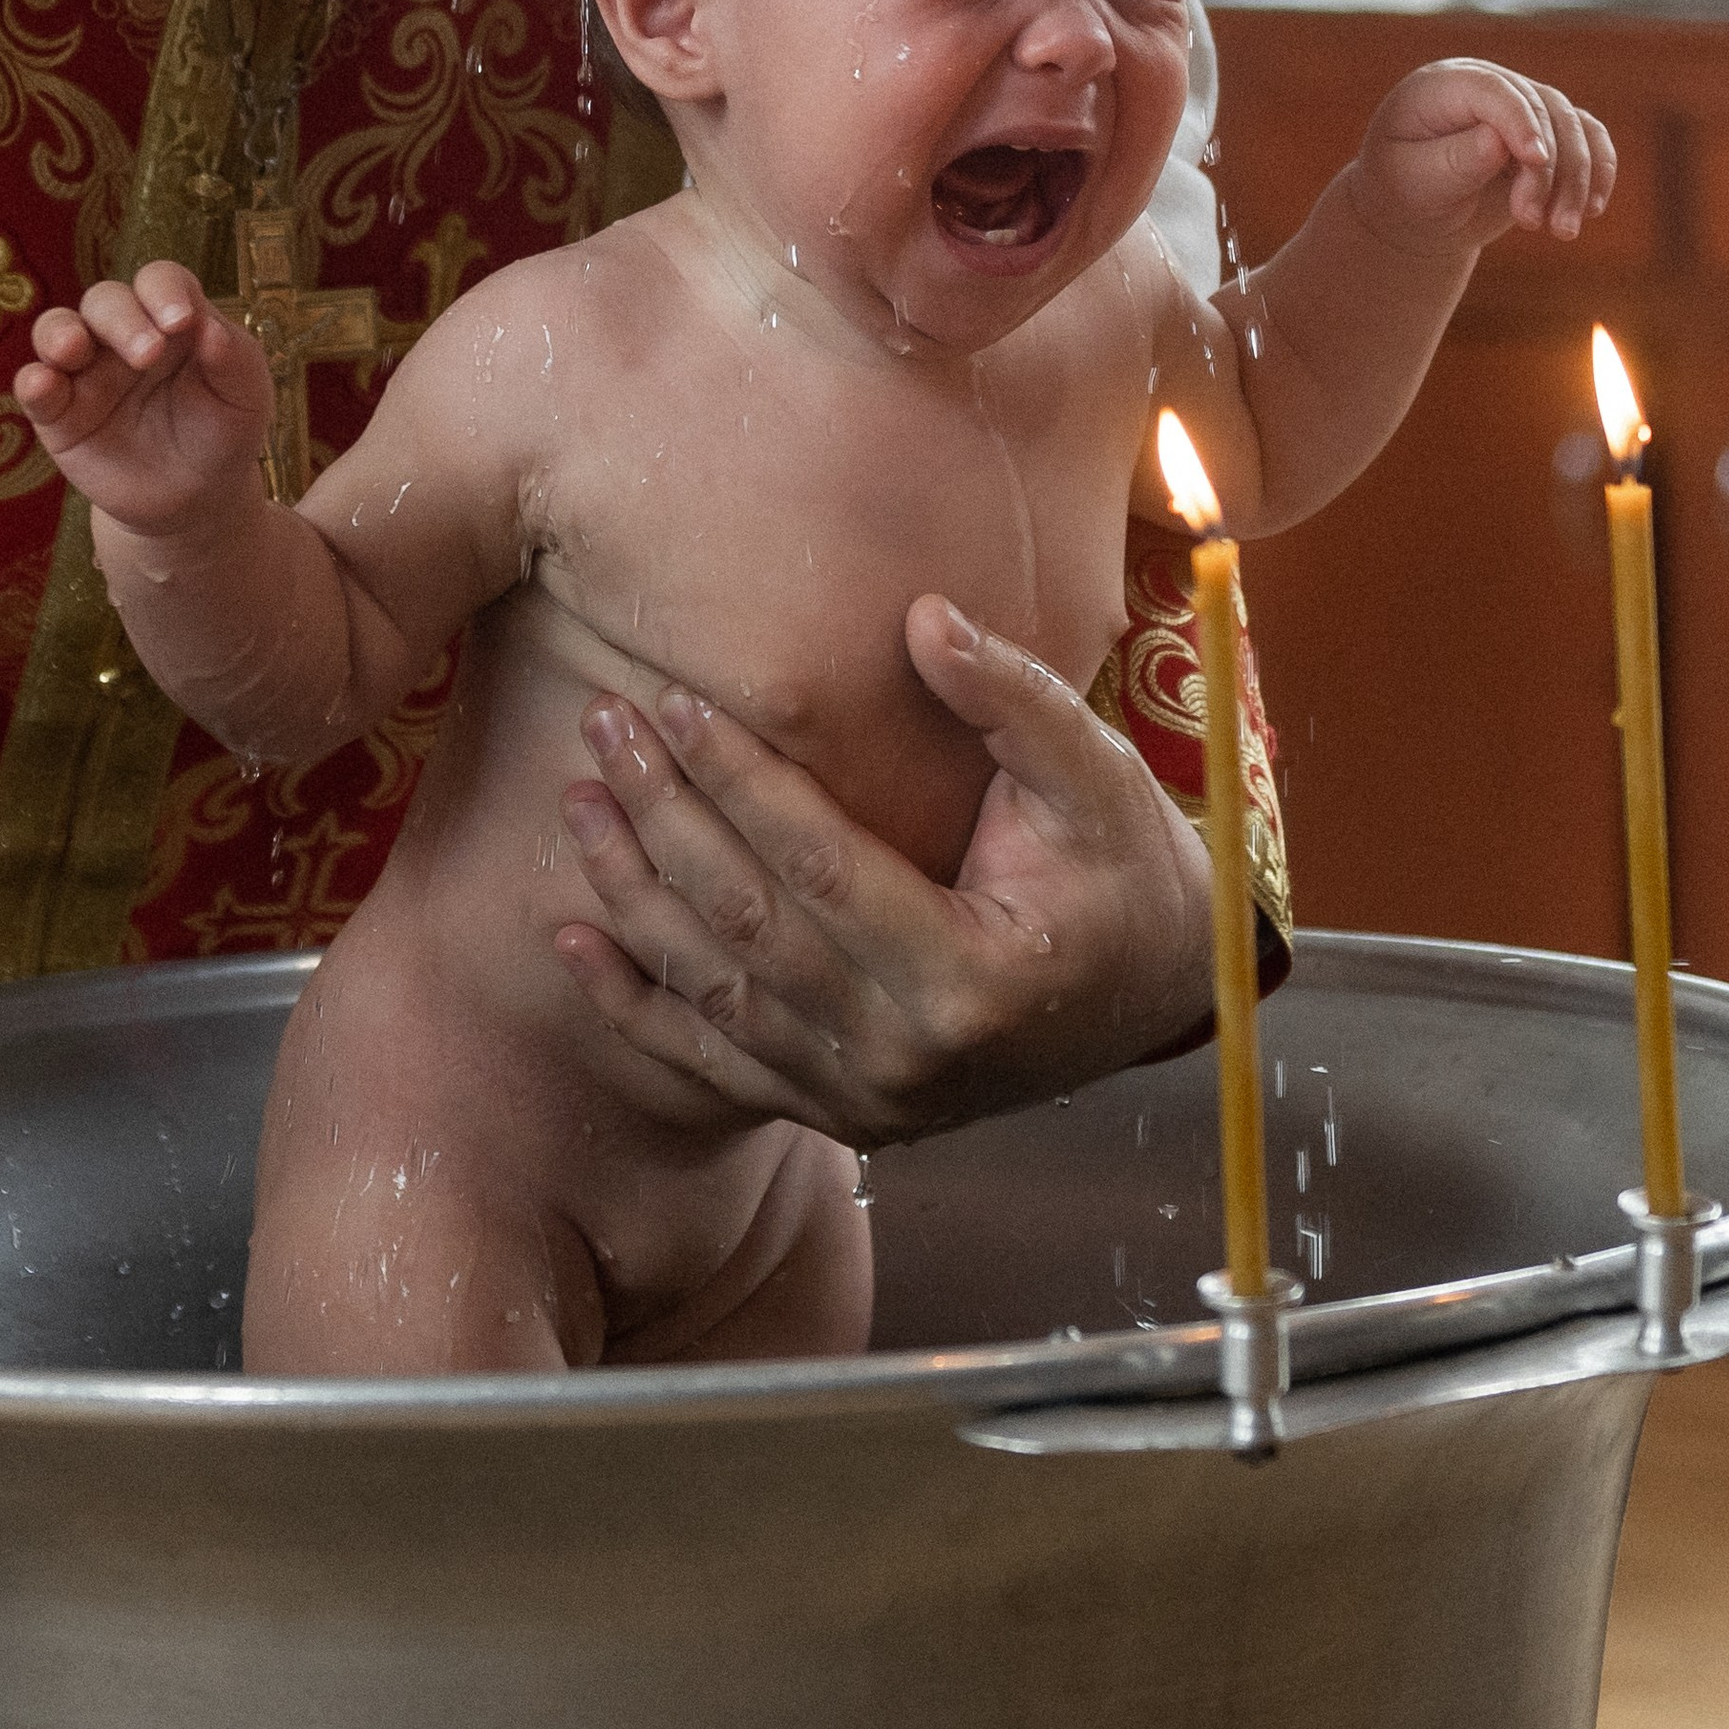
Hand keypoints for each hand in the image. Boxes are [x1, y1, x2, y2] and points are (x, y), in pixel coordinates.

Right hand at [12, 260, 273, 538]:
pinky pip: (35, 387)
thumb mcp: (245, 397)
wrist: (195, 500)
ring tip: (72, 348)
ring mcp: (86, 372)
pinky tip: (42, 385)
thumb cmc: (223, 432)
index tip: (182, 320)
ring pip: (57, 329)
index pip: (160, 282)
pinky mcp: (58, 414)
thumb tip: (210, 327)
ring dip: (59, 333)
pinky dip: (33, 382)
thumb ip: (234, 359)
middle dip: (122, 320)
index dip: (165, 291)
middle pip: (106, 301)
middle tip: (147, 355)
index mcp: (171, 319)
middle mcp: (123, 335)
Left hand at [551, 594, 1213, 1140]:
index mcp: (971, 977)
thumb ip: (1011, 697)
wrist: (1154, 992)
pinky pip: (716, 1064)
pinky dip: (635, 1006)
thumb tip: (924, 614)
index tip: (673, 701)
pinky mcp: (840, 1114)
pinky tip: (574, 939)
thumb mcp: (1096, 773)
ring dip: (635, 893)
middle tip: (603, 725)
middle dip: (665, 818)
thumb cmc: (1124, 867)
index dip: (739, 779)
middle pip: (751, 926)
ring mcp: (867, 1099)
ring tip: (580, 798)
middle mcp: (907, 1058)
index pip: (820, 864)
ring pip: (718, 993)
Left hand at [1351, 59, 1616, 256]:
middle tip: (1532, 223)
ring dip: (1577, 180)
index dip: (1519, 121)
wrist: (1416, 212)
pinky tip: (1592, 210)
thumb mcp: (1415, 181)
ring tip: (1562, 231)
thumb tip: (1497, 142)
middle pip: (1541, 110)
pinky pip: (1589, 139)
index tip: (1536, 161)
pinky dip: (1598, 172)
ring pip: (1572, 126)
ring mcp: (1524, 105)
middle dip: (1546, 171)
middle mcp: (1489, 85)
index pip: (1492, 91)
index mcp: (1443, 85)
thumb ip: (1455, 161)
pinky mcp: (1549, 132)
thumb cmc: (1404, 192)